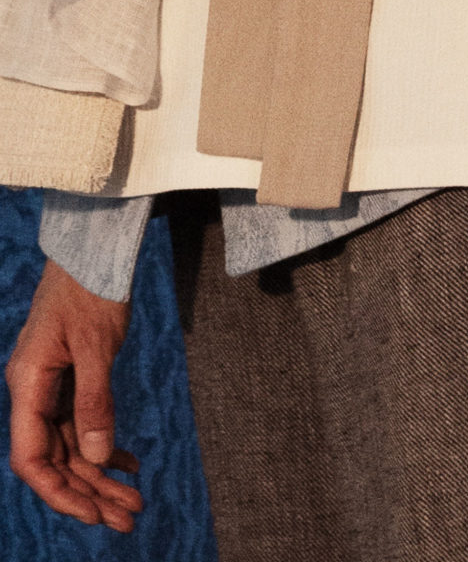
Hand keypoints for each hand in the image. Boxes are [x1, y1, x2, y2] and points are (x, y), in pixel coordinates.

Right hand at [5, 260, 141, 531]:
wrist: (94, 252)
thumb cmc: (90, 289)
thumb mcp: (96, 345)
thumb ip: (95, 400)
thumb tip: (97, 458)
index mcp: (28, 385)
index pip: (32, 457)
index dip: (60, 491)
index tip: (93, 514)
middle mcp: (34, 391)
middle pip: (58, 457)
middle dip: (90, 492)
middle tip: (130, 518)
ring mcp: (53, 386)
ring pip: (74, 444)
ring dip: (101, 475)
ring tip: (136, 502)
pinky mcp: (72, 378)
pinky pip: (84, 422)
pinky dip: (107, 444)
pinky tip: (130, 463)